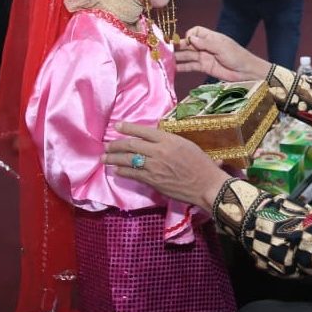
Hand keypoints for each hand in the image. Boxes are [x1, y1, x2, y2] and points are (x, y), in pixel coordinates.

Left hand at [103, 122, 230, 211]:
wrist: (207, 185)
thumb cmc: (202, 165)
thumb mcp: (188, 146)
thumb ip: (171, 142)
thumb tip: (159, 140)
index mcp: (169, 139)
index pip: (143, 131)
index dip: (128, 128)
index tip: (117, 126)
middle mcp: (159, 151)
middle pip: (132, 145)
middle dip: (116, 144)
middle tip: (107, 145)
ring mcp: (154, 166)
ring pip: (128, 159)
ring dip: (114, 158)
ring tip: (105, 158)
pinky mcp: (153, 180)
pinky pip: (133, 174)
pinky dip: (122, 172)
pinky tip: (116, 171)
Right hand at [175, 26, 271, 80]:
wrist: (246, 72)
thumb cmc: (237, 56)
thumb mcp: (222, 48)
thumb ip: (206, 43)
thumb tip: (190, 38)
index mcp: (211, 37)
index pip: (195, 32)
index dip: (189, 35)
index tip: (186, 41)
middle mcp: (206, 46)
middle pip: (188, 44)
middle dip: (178, 46)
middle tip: (166, 50)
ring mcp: (204, 57)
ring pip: (187, 55)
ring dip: (177, 57)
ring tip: (165, 60)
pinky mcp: (204, 68)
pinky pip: (190, 66)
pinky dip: (182, 67)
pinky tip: (173, 69)